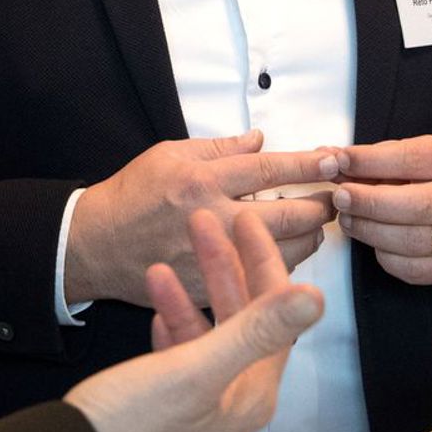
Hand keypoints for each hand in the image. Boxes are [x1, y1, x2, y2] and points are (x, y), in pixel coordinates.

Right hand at [65, 130, 338, 306]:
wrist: (96, 245)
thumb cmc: (132, 195)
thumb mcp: (169, 154)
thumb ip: (219, 148)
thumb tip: (260, 140)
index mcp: (201, 181)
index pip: (269, 170)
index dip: (308, 164)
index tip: (335, 160)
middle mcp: (210, 220)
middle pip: (289, 217)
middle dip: (321, 206)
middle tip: (333, 198)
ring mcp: (211, 260)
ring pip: (284, 253)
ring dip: (307, 237)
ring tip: (311, 224)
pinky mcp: (209, 291)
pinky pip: (261, 279)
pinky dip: (280, 264)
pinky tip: (282, 250)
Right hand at [65, 210, 323, 431]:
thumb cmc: (131, 427)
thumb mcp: (196, 369)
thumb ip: (256, 330)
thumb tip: (313, 299)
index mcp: (251, 394)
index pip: (275, 314)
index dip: (263, 262)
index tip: (246, 222)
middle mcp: (234, 404)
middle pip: (242, 322)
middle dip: (223, 269)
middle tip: (205, 225)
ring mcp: (202, 411)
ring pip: (208, 337)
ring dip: (190, 297)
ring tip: (161, 264)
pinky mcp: (170, 413)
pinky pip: (182, 360)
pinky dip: (172, 328)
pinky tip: (156, 309)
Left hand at [331, 135, 431, 284]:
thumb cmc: (429, 178)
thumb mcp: (406, 157)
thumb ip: (369, 159)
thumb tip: (327, 158)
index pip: (410, 159)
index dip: (371, 161)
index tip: (340, 161)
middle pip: (416, 206)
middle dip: (370, 202)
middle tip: (340, 197)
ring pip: (410, 241)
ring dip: (370, 230)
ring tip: (348, 219)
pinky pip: (410, 268)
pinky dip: (384, 255)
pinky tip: (372, 240)